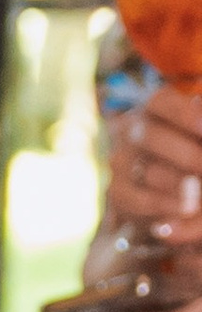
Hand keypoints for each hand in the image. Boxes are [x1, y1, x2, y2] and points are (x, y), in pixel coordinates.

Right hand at [107, 80, 201, 235]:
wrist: (164, 189)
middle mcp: (131, 131)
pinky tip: (189, 209)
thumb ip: (198, 130)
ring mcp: (120, 162)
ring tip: (199, 194)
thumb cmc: (187, 153)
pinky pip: (139, 200)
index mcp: (154, 109)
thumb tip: (201, 120)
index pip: (160, 102)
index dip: (183, 114)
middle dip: (186, 156)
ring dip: (178, 184)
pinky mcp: (117, 193)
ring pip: (146, 172)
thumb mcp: (194, 136)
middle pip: (151, 138)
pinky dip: (166, 205)